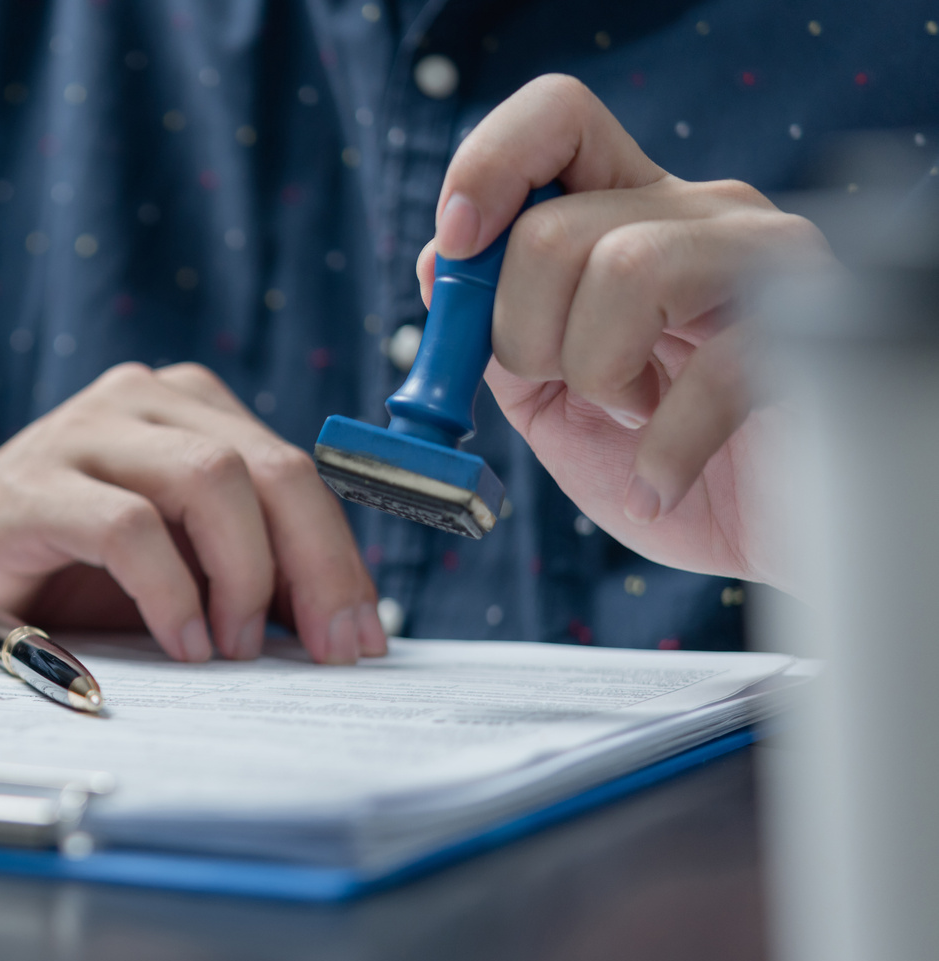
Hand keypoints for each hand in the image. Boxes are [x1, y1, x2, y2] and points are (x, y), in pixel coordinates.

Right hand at [0, 362, 384, 662]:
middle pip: (269, 469)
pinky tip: (181, 640)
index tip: (361, 638)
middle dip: (315, 567)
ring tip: (235, 647)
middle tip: (328, 650)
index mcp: (189, 409)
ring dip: (243, 576)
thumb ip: (243, 571)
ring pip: (212, 481)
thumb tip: (337, 627)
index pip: (295, 472)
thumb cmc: (60, 566)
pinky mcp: (34, 485)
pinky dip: (170, 591)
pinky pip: (130, 528)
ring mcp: (86, 433)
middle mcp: (143, 400)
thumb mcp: (172, 562)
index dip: (341, 557)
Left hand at [419, 75, 831, 588]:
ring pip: (629, 268)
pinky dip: (662, 449)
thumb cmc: (650, 462)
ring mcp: (766, 263)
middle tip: (570, 391)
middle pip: (554, 226)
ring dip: (597, 373)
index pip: (557, 119)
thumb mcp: (545, 398)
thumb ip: (490, 332)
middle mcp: (700, 214)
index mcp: (628, 214)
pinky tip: (660, 481)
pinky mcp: (817, 333)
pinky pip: (712, 368)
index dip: (489, 165)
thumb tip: (441, 265)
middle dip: (523, 336)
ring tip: (630, 417)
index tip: (457, 244)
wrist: (757, 543)